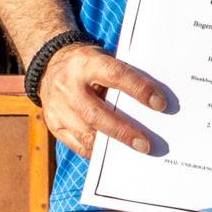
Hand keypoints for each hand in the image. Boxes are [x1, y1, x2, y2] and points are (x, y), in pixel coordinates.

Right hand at [40, 43, 169, 160]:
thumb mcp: (103, 59)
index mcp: (86, 63)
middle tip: (146, 144)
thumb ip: (122, 77)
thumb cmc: (89, 64)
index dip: (139, 89)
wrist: (51, 65)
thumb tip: (152, 103)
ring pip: (86, 134)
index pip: (115, 75)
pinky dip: (97, 152)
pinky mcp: (54, 124)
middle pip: (96, 114)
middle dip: (123, 131)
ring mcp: (58, 107)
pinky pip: (77, 145)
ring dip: (112, 146)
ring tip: (135, 151)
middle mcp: (69, 85)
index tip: (160, 104)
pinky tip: (113, 152)